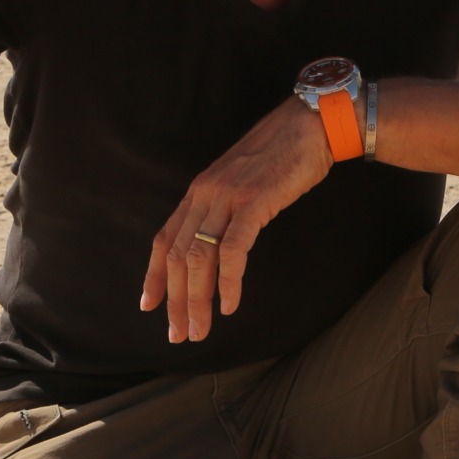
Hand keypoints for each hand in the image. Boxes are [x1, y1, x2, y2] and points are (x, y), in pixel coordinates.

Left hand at [140, 96, 332, 342]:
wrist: (309, 125)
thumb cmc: (280, 157)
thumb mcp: (240, 183)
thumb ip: (223, 209)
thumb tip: (216, 244)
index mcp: (198, 192)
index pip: (164, 240)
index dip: (154, 275)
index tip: (149, 306)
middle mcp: (205, 195)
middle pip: (178, 256)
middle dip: (175, 300)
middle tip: (179, 334)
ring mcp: (227, 198)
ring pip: (199, 258)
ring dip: (197, 300)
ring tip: (201, 329)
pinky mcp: (253, 202)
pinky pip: (233, 250)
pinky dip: (229, 282)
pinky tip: (231, 305)